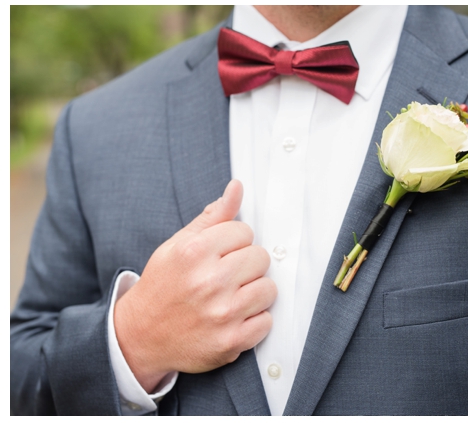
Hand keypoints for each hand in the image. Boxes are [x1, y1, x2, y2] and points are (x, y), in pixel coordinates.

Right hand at [113, 180, 274, 392]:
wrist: (138, 337)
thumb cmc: (163, 286)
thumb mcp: (178, 245)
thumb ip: (212, 217)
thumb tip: (237, 187)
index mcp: (194, 252)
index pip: (245, 232)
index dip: (234, 243)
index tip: (218, 256)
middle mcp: (209, 282)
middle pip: (260, 258)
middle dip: (246, 266)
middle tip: (224, 277)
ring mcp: (221, 314)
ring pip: (269, 289)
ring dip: (253, 293)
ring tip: (230, 298)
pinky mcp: (230, 341)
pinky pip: (266, 322)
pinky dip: (253, 321)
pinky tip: (232, 319)